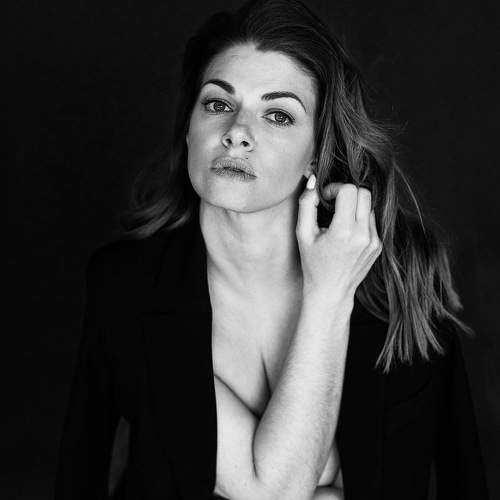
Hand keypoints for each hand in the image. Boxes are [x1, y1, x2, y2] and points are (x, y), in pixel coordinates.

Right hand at [296, 174, 381, 302]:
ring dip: (354, 206)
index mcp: (344, 232)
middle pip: (364, 192)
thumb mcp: (303, 234)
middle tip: (333, 204)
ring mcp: (374, 241)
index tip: (325, 198)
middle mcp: (363, 235)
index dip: (335, 188)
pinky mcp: (378, 245)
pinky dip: (359, 220)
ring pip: (369, 205)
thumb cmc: (313, 263)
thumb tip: (313, 181)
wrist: (331, 292)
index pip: (350, 190)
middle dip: (347, 193)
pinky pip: (371, 220)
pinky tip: (346, 233)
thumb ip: (306, 204)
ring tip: (339, 220)